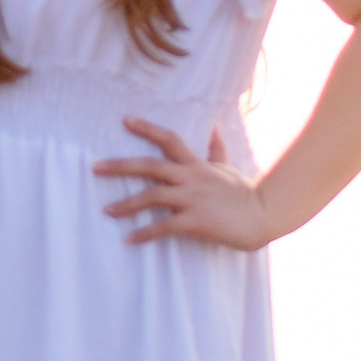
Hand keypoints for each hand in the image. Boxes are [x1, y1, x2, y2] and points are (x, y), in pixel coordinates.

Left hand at [93, 117, 275, 250]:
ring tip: (107, 211)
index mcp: (196, 165)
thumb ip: (216, 149)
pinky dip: (145, 233)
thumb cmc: (245, 193)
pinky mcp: (197, 221)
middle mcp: (191, 177)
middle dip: (121, 166)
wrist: (265, 215)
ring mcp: (193, 199)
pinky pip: (165, 227)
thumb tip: (214, 125)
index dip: (147, 128)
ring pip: (152, 196)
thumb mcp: (228, 167)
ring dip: (127, 204)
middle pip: (150, 166)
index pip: (169, 139)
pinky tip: (130, 239)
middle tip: (95, 167)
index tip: (124, 120)